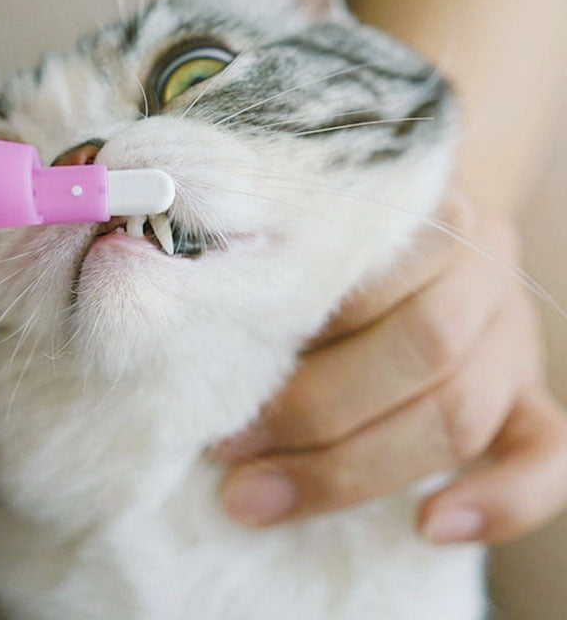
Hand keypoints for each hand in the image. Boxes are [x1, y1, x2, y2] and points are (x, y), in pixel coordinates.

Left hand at [214, 189, 566, 542]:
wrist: (426, 229)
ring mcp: (513, 337)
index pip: (369, 279)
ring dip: (356, 467)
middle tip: (229, 448)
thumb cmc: (346, 233)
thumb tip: (205, 334)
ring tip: (264, 494)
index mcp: (426, 212)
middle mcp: (482, 271)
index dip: (296, 336)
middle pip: (420, 350)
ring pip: (461, 412)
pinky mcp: (530, 396)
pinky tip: (431, 527)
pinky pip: (549, 457)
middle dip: (314, 413)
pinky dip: (501, 503)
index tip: (217, 380)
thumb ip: (283, 261)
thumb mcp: (318, 220)